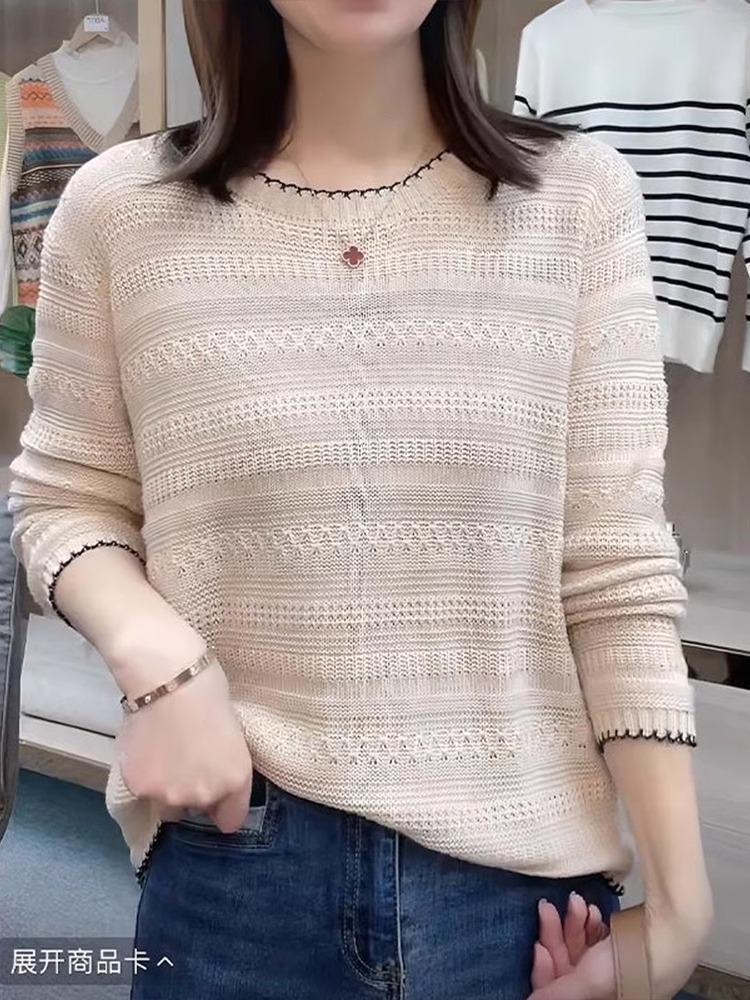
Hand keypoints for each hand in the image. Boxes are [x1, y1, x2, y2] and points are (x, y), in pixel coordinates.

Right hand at [118, 651, 253, 832]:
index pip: (231, 820)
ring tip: (163, 752)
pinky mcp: (139, 788)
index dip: (222, 806)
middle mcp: (205, 795)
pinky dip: (144, 774)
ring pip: (166, 803)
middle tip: (185, 757)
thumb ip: (223, 766)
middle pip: (195, 809)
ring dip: (166, 786)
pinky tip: (146, 747)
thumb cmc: (207, 690)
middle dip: (192, 790)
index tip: (215, 793)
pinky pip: (143, 791)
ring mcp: (170, 794)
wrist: (167, 677)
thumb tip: (212, 775)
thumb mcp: (232, 732)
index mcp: (236, 779)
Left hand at [528, 892, 711, 999]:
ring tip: (577, 903)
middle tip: (550, 907)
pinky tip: (591, 909)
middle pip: (569, 966)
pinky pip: (597, 938)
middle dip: (558, 936)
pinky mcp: (625, 947)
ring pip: (582, 948)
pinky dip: (590, 923)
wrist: (677, 925)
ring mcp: (617, 969)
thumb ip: (557, 993)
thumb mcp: (590, 980)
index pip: (560, 992)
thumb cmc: (639, 958)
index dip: (545, 970)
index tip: (539, 946)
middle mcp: (609, 991)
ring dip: (575, 924)